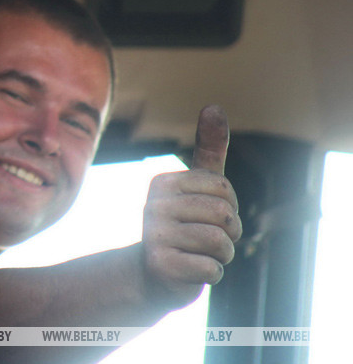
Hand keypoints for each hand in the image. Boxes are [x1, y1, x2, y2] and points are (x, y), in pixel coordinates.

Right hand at [141, 105, 242, 308]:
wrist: (154, 275)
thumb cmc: (184, 225)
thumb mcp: (198, 187)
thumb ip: (208, 149)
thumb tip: (213, 106)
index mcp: (163, 183)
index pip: (224, 189)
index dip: (228, 206)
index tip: (207, 215)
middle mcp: (153, 205)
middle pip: (224, 215)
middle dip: (229, 233)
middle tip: (206, 238)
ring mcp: (153, 235)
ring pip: (220, 243)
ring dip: (221, 255)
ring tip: (200, 254)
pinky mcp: (159, 265)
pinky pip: (211, 270)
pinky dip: (210, 275)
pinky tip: (191, 270)